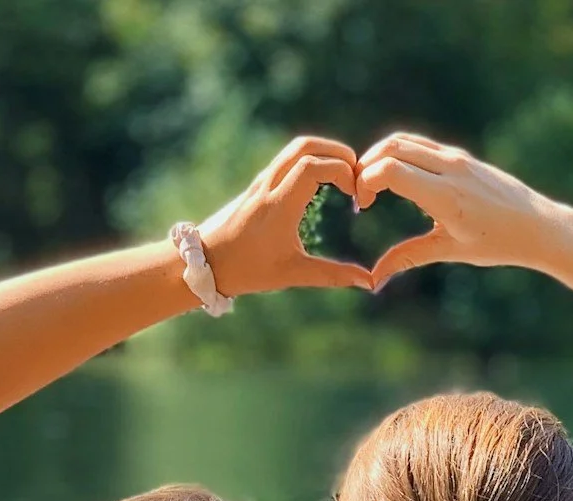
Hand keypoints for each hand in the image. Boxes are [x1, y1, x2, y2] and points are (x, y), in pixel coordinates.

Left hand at [198, 137, 375, 297]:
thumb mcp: (292, 274)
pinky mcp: (258, 184)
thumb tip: (367, 282)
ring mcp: (261, 182)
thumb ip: (332, 276)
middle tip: (356, 173)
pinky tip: (322, 181)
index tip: (356, 194)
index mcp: (279, 206)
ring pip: (294, 148)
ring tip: (343, 174)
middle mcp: (269, 186)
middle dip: (337, 152)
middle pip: (305, 146)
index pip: (314, 166)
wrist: (205, 262)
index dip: (342, 171)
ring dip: (323, 152)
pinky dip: (309, 160)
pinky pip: (287, 159)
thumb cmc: (247, 270)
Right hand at [352, 133, 564, 287]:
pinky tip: (399, 181)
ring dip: (382, 156)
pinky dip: (401, 155)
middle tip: (361, 194)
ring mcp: (457, 158)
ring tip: (375, 185)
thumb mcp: (451, 251)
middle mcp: (451, 169)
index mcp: (446, 196)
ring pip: (405, 140)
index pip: (391, 169)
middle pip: (392, 147)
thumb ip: (409, 257)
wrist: (538, 225)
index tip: (363, 205)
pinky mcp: (462, 156)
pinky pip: (422, 145)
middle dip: (366, 166)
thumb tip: (374, 279)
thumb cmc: (498, 243)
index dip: (366, 181)